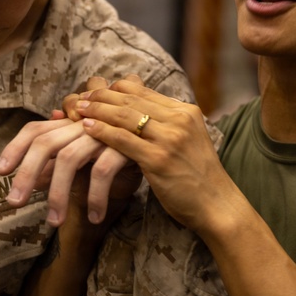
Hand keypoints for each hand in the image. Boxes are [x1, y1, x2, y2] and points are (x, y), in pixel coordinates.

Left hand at [0, 77, 140, 225]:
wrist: (170, 147)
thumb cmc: (124, 156)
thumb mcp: (88, 161)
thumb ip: (61, 167)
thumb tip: (33, 182)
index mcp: (72, 124)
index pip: (35, 130)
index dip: (15, 147)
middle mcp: (85, 123)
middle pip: (45, 142)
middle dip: (26, 172)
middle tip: (13, 203)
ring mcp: (105, 132)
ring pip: (69, 157)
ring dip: (58, 192)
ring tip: (53, 222)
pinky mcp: (126, 146)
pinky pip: (102, 170)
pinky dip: (94, 195)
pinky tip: (93, 217)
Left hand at [74, 78, 231, 234]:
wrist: (217, 206)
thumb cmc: (198, 177)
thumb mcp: (187, 141)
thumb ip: (166, 125)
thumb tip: (137, 113)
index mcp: (186, 112)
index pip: (143, 90)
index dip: (115, 89)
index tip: (96, 91)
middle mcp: (180, 120)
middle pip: (132, 98)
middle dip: (102, 95)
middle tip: (81, 96)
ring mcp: (170, 138)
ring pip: (125, 116)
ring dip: (98, 110)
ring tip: (78, 108)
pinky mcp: (159, 159)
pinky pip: (123, 140)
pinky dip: (102, 131)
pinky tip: (87, 128)